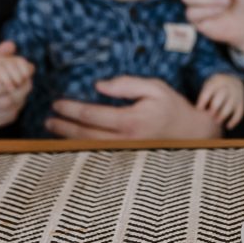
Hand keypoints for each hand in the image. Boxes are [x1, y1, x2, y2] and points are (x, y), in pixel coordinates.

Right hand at [0, 40, 31, 133]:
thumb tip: (11, 48)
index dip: (8, 82)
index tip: (19, 72)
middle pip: (0, 102)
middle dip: (21, 90)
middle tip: (28, 78)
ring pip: (5, 113)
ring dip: (21, 100)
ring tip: (23, 86)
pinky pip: (2, 121)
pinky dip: (14, 109)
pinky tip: (13, 96)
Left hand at [45, 76, 222, 140]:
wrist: (194, 134)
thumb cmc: (173, 108)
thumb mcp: (154, 88)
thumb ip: (126, 85)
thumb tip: (99, 86)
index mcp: (130, 120)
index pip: (91, 115)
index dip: (71, 110)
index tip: (57, 104)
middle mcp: (126, 140)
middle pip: (85, 134)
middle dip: (64, 126)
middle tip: (49, 119)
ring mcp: (126, 152)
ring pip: (89, 147)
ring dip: (69, 139)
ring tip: (54, 130)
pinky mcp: (128, 158)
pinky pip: (99, 153)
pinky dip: (83, 147)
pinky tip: (72, 141)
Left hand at [196, 74, 243, 129]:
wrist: (234, 82)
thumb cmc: (215, 88)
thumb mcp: (209, 85)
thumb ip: (204, 96)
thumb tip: (197, 113)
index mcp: (217, 81)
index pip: (209, 91)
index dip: (203, 101)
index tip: (198, 110)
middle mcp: (228, 87)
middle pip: (221, 97)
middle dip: (213, 108)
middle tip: (208, 116)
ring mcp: (236, 95)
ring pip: (230, 106)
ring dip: (222, 115)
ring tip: (216, 122)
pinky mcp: (242, 103)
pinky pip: (240, 113)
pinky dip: (234, 120)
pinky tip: (228, 126)